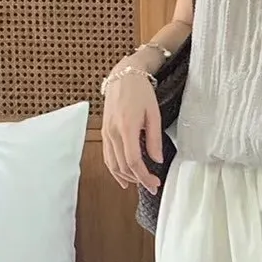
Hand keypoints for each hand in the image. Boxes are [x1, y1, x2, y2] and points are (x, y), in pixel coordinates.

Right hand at [101, 72, 162, 194]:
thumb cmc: (141, 91)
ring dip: (125, 177)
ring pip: (112, 164)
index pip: (133, 161)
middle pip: (123, 166)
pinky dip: (114, 169)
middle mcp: (112, 132)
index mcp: (126, 127)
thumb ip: (154, 139)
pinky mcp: (104, 132)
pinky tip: (123, 177)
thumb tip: (157, 160)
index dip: (144, 176)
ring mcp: (106, 132)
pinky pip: (107, 156)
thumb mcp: (154, 114)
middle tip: (152, 186)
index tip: (154, 184)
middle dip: (138, 180)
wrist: (123, 75)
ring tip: (139, 184)